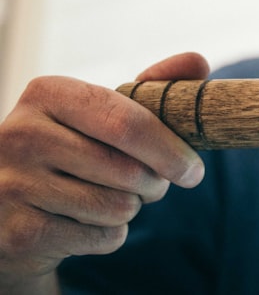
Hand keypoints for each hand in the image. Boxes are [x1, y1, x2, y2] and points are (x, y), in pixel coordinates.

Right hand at [0, 52, 208, 293]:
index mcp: (48, 93)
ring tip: (110, 198)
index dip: (171, 151)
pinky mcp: (17, 232)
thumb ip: (153, 86)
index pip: (128, 123)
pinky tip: (85, 222)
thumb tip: (198, 62)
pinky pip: (102, 238)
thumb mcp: (104, 112)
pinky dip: (110, 235)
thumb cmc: (74, 148)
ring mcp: (12, 184)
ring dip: (130, 209)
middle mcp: (21, 134)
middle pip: (128, 171)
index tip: (194, 171)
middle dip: (155, 185)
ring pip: (118, 208)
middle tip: (153, 185)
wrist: (10, 208)